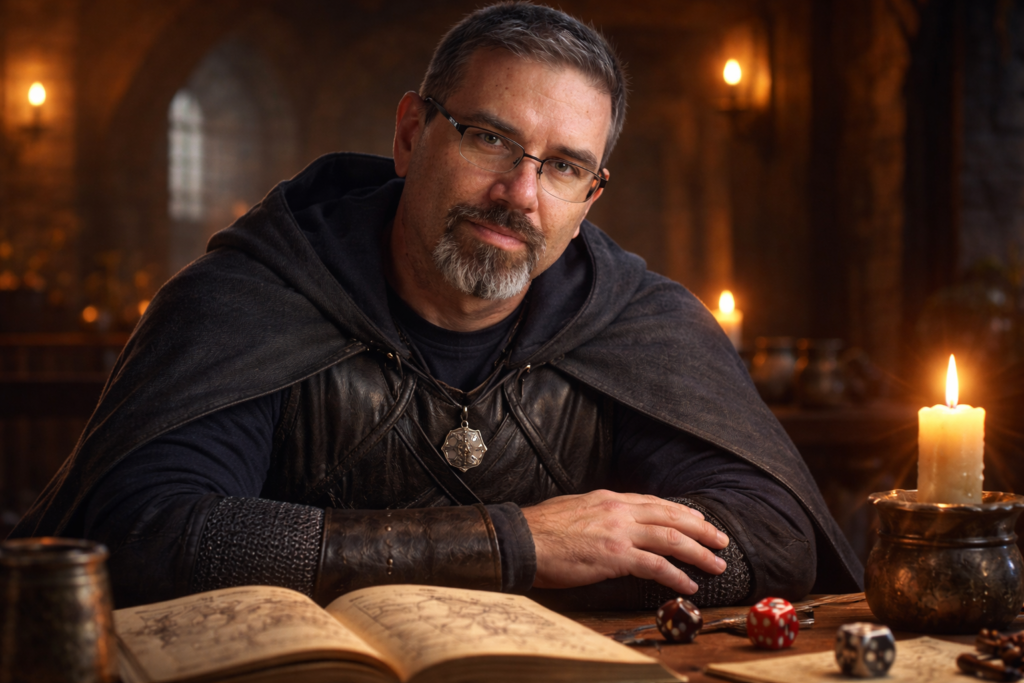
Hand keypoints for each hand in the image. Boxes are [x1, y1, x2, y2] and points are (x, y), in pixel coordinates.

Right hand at [520, 490, 729, 594]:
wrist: (523, 540)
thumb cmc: (541, 530)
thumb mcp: (574, 509)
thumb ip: (597, 514)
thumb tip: (606, 523)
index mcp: (609, 499)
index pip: (654, 503)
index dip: (680, 513)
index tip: (697, 520)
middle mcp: (619, 511)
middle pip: (671, 517)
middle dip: (701, 529)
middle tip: (720, 540)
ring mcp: (619, 532)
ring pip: (671, 538)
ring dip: (698, 552)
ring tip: (716, 564)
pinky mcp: (615, 556)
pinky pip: (656, 565)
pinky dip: (677, 575)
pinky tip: (689, 584)